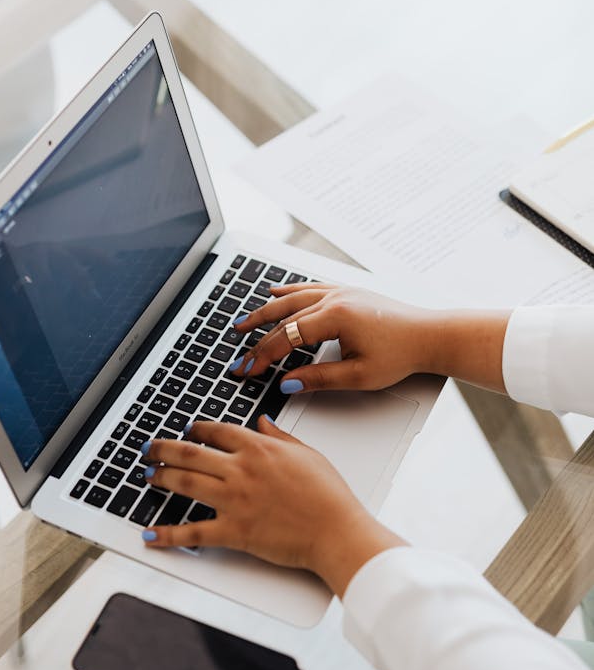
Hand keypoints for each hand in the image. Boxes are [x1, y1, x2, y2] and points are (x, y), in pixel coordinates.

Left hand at [141, 416, 404, 596]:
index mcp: (259, 448)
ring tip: (147, 476)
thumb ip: (280, 436)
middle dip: (163, 449)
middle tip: (150, 449)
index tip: (188, 430)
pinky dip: (167, 534)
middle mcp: (241, 469)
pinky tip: (150, 534)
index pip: (217, 430)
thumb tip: (263, 422)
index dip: (196, 428)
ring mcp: (234, 500)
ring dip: (160, 478)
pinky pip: (192, 532)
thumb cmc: (328, 495)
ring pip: (184, 483)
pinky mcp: (233, 531)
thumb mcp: (306, 453)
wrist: (336, 531)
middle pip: (189, 453)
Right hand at [230, 283, 431, 391]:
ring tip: (244, 322)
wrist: (430, 335)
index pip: (287, 337)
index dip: (263, 356)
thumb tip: (287, 382)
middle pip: (283, 317)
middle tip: (240, 354)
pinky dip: (289, 290)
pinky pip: (309, 287)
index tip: (248, 370)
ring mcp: (340, 292)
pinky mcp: (347, 292)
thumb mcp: (359, 376)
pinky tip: (275, 291)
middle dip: (257, 337)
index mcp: (335, 317)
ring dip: (265, 310)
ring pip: (292, 298)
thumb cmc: (401, 354)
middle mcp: (334, 298)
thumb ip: (319, 379)